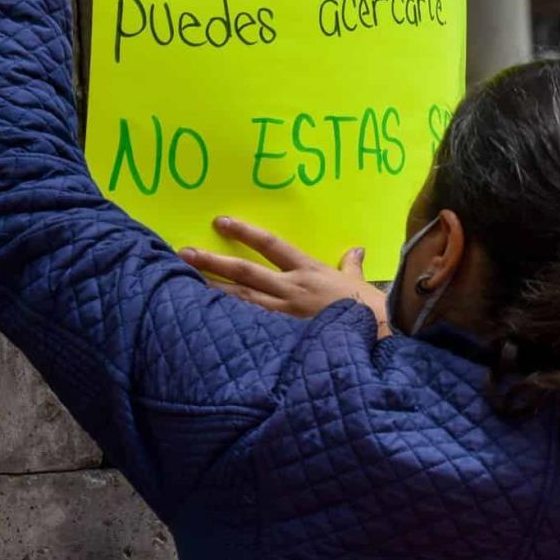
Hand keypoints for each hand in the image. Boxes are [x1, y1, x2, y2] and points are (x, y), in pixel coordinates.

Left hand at [178, 216, 390, 336]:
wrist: (375, 335)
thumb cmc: (367, 308)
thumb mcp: (357, 281)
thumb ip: (350, 265)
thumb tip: (356, 250)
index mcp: (308, 271)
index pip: (271, 245)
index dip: (245, 233)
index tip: (221, 222)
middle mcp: (290, 288)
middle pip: (245, 271)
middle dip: (213, 261)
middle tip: (184, 252)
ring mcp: (283, 314)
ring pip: (239, 300)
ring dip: (211, 291)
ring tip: (183, 285)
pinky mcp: (281, 337)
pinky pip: (248, 327)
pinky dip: (226, 323)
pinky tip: (205, 322)